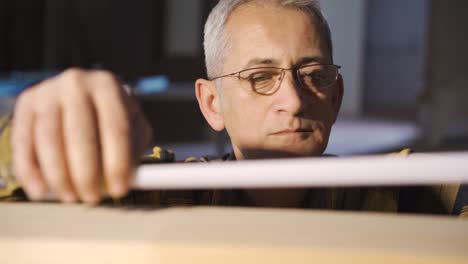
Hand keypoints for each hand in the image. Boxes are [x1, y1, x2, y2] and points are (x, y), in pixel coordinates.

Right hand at [11, 68, 151, 203]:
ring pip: (49, 139)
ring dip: (59, 176)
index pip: (115, 128)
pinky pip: (24, 142)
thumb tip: (129, 176)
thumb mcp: (133, 123)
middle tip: (92, 198)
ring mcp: (48, 92)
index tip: (119, 190)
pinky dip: (30, 171)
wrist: (82, 92)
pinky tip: (41, 191)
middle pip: (79, 134)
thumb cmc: (112, 115)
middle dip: (86, 173)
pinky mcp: (26, 104)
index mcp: (108, 86)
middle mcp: (76, 83)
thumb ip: (135, 146)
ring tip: (71, 197)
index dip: (117, 163)